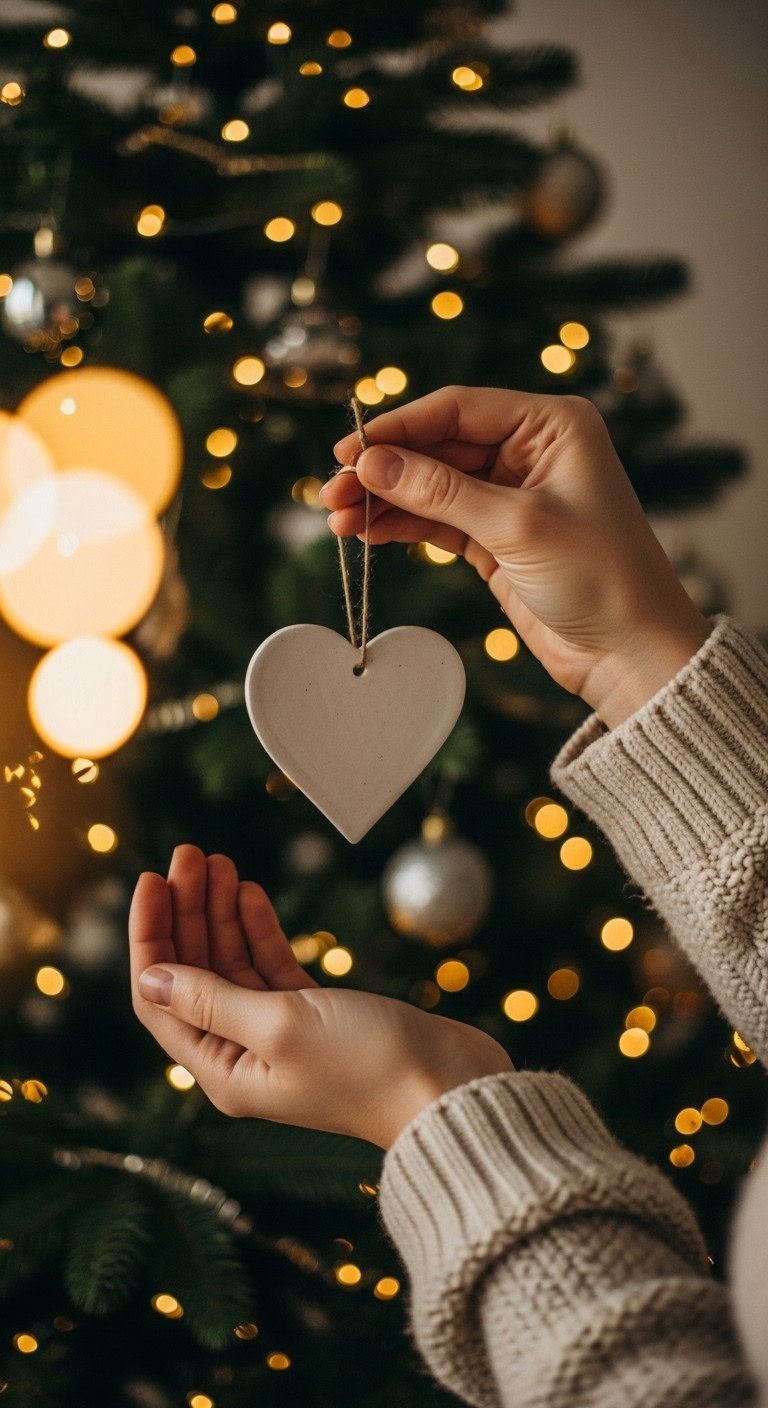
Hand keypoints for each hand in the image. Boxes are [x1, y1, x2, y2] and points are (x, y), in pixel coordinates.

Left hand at [130, 845, 512, 1148]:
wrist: (448, 1086)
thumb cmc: (368, 1066)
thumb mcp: (279, 1026)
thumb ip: (211, 998)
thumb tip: (150, 978)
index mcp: (223, 1070)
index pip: (161, 997)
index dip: (151, 936)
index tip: (152, 880)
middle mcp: (244, 1054)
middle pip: (195, 973)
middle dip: (187, 911)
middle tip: (191, 854)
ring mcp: (280, 1034)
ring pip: (232, 963)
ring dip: (222, 912)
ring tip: (219, 861)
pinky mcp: (316, 1017)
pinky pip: (270, 966)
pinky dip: (259, 929)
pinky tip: (250, 892)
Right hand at [322, 386, 710, 726]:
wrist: (629, 652)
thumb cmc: (599, 578)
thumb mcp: (516, 526)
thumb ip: (440, 492)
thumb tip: (371, 464)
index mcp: (552, 425)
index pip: (457, 409)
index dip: (398, 428)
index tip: (348, 452)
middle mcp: (530, 451)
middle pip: (437, 445)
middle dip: (383, 469)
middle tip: (332, 492)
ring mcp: (511, 494)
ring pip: (431, 484)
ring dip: (384, 500)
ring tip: (337, 519)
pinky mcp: (496, 537)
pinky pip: (437, 519)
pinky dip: (402, 525)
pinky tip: (366, 532)